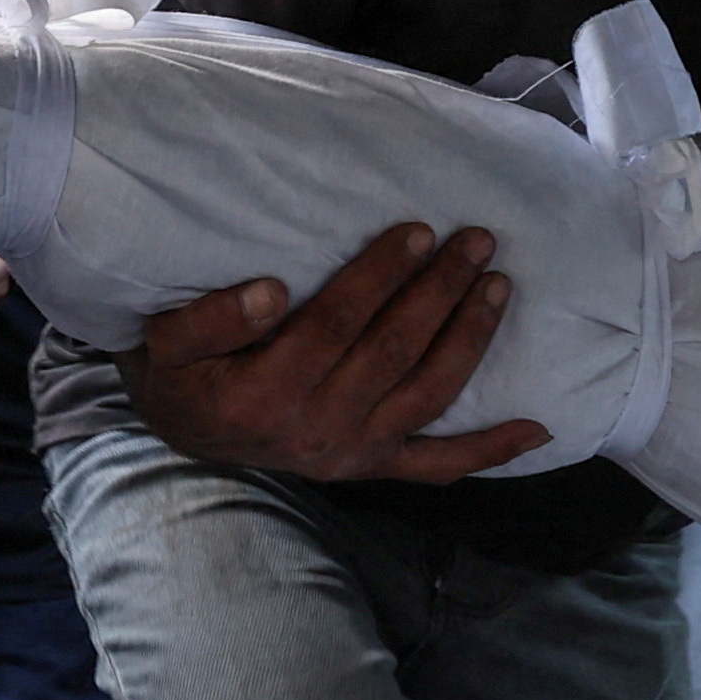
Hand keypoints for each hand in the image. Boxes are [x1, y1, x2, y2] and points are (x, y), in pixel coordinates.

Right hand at [125, 222, 545, 485]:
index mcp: (265, 393)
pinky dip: (488, 451)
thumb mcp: (165, 342)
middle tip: (477, 241)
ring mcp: (351, 452)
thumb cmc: (179, 373)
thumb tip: (269, 291)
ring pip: (427, 393)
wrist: (181, 434)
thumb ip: (211, 319)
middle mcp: (317, 428)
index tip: (418, 231)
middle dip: (440, 291)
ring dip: (470, 339)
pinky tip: (535, 427)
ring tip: (498, 286)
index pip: (337, 324)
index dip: (380, 276)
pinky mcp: (371, 468)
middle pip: (394, 351)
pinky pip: (437, 466)